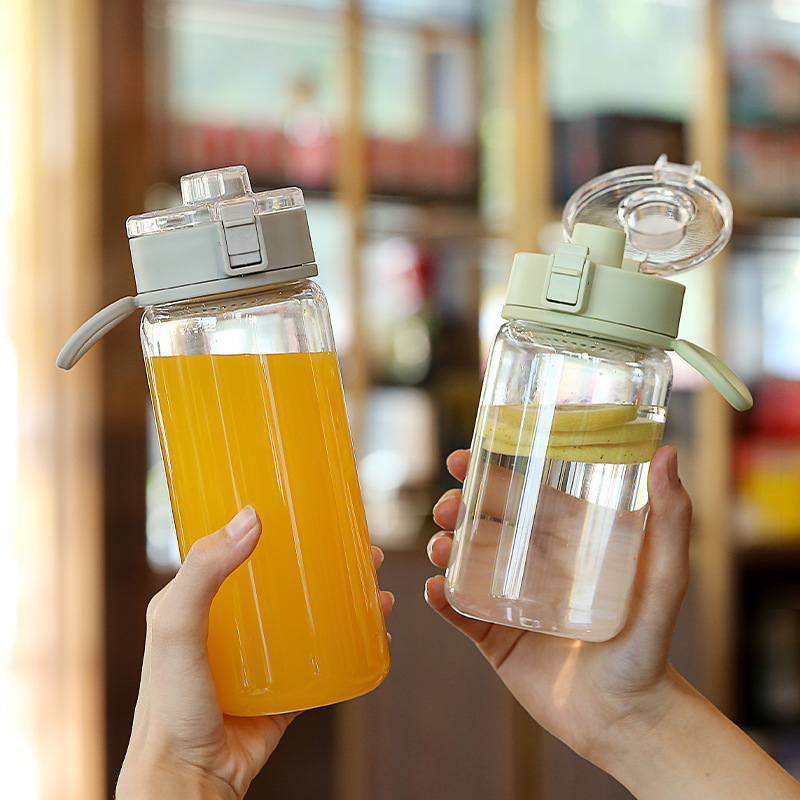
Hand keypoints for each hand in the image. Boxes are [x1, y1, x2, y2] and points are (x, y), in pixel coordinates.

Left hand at [117, 507, 393, 799]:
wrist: (188, 784)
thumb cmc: (168, 707)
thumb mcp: (175, 626)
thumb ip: (203, 570)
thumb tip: (251, 517)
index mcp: (200, 602)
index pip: (239, 550)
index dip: (274, 526)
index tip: (307, 507)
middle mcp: (232, 625)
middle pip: (287, 579)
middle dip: (325, 558)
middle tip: (358, 545)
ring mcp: (261, 657)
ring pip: (312, 614)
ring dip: (346, 595)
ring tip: (375, 581)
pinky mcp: (284, 688)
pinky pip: (324, 657)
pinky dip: (352, 639)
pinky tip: (376, 627)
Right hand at [425, 446, 690, 767]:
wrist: (628, 718)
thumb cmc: (650, 644)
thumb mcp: (665, 576)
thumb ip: (671, 520)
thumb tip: (667, 452)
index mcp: (564, 541)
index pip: (519, 494)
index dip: (485, 472)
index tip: (461, 458)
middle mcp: (533, 566)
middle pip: (483, 524)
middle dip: (456, 508)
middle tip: (445, 509)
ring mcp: (510, 601)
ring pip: (464, 564)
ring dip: (443, 549)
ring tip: (439, 548)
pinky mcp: (495, 638)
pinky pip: (460, 612)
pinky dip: (441, 599)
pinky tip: (433, 589)